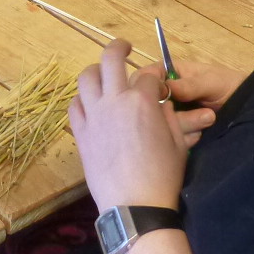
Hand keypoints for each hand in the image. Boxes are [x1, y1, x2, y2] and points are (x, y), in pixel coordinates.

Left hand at [70, 41, 187, 211]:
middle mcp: (114, 100)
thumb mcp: (179, 143)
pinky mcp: (80, 132)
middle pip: (111, 59)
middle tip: (125, 48)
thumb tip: (159, 103)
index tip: (160, 82)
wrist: (135, 206)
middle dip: (119, 47)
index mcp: (143, 101)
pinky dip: (82, 99)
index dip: (157, 75)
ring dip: (96, 70)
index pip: (149, 75)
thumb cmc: (163, 177)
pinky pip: (74, 105)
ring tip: (102, 73)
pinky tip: (90, 103)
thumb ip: (168, 116)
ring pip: (86, 77)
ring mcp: (94, 115)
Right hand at [131, 59, 243, 148]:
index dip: (146, 87)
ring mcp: (169, 115)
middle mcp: (164, 94)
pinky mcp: (175, 132)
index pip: (143, 77)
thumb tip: (163, 88)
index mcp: (167, 74)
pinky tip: (201, 134)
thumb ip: (187, 85)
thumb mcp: (210, 82)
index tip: (162, 97)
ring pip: (158, 123)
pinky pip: (170, 137)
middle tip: (198, 114)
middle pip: (147, 104)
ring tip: (208, 120)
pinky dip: (185, 138)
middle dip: (169, 112)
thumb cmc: (228, 85)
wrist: (247, 108)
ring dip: (183, 125)